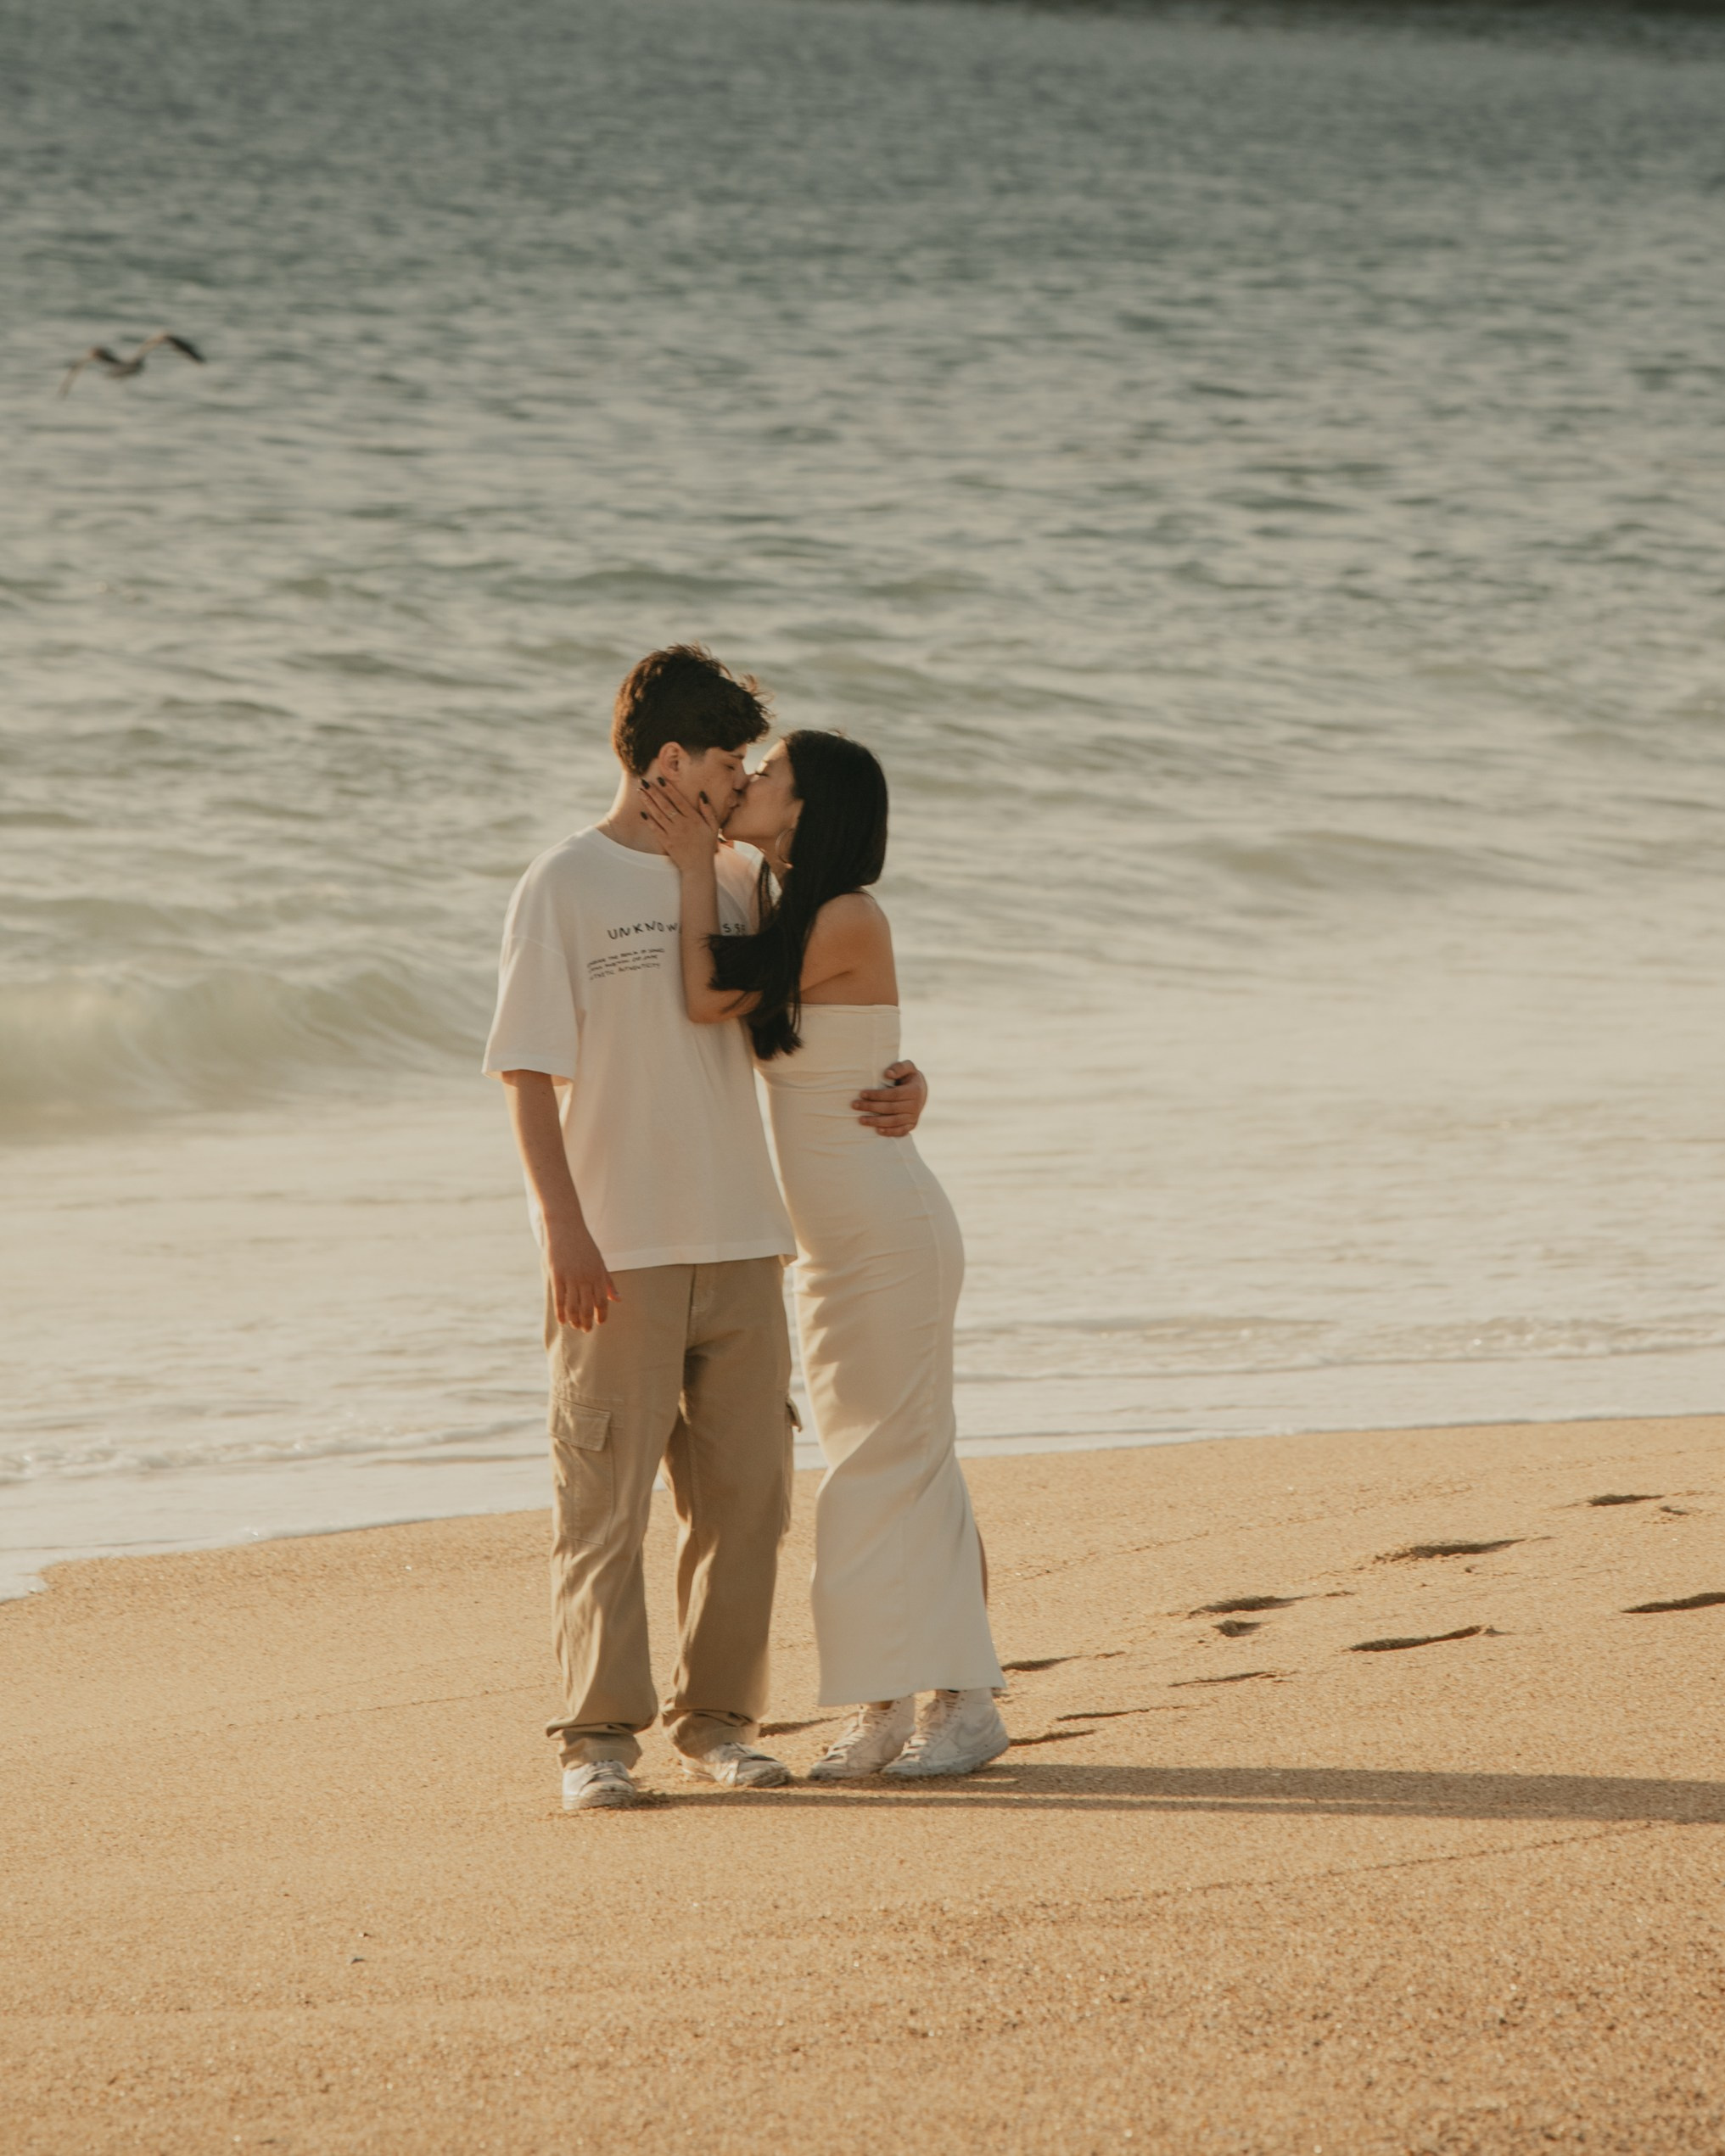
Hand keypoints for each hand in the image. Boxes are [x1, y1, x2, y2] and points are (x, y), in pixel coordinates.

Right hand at [545, 1217, 618, 1331]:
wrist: (566, 1227)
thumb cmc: (584, 1246)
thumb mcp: (599, 1262)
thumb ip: (608, 1282)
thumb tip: (618, 1300)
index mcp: (598, 1275)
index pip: (602, 1301)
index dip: (601, 1315)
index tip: (599, 1322)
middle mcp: (585, 1278)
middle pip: (587, 1307)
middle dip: (587, 1321)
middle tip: (586, 1329)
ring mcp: (570, 1277)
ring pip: (573, 1306)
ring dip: (574, 1320)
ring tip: (575, 1326)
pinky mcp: (556, 1275)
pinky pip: (559, 1299)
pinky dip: (561, 1313)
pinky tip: (562, 1321)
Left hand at [639, 774, 722, 872]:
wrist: (698, 867)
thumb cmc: (707, 846)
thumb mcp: (713, 827)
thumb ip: (708, 810)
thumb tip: (702, 794)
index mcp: (693, 818)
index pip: (678, 800)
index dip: (668, 789)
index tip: (660, 779)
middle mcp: (682, 824)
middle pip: (665, 805)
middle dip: (654, 792)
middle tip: (645, 782)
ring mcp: (673, 833)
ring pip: (658, 814)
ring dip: (648, 802)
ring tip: (640, 792)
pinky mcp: (666, 842)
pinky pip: (656, 829)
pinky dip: (649, 821)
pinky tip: (642, 813)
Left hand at [853, 1060, 926, 1137]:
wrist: (921, 1091)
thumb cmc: (908, 1076)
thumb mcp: (908, 1067)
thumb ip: (899, 1067)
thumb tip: (887, 1074)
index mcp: (915, 1090)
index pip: (893, 1094)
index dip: (877, 1095)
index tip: (862, 1094)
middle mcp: (916, 1105)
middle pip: (891, 1108)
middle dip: (871, 1107)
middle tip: (855, 1105)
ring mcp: (914, 1116)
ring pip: (894, 1121)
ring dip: (876, 1121)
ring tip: (860, 1120)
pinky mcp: (912, 1125)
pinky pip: (901, 1131)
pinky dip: (889, 1132)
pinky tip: (877, 1131)